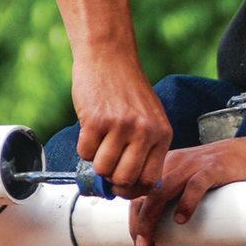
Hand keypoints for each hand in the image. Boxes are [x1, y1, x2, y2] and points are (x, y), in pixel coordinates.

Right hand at [72, 58, 170, 196]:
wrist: (109, 56)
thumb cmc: (127, 90)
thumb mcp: (149, 118)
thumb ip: (146, 148)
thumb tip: (131, 185)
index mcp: (162, 134)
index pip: (150, 180)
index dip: (133, 189)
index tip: (122, 187)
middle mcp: (145, 131)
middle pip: (125, 179)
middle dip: (112, 180)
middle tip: (106, 168)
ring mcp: (121, 126)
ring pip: (103, 168)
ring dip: (95, 162)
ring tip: (99, 143)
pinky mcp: (97, 120)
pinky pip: (85, 152)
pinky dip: (83, 147)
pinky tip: (90, 130)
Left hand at [128, 136, 245, 245]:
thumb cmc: (224, 173)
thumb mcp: (194, 178)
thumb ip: (178, 196)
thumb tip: (164, 232)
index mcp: (167, 165)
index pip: (138, 193)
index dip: (134, 220)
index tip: (139, 244)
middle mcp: (175, 162)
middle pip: (145, 195)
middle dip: (139, 225)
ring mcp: (194, 165)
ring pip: (162, 192)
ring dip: (151, 220)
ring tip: (151, 242)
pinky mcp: (214, 169)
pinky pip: (195, 185)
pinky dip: (185, 203)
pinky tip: (181, 219)